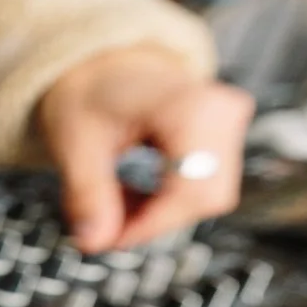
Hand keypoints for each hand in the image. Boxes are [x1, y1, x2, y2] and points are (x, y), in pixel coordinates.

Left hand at [40, 45, 250, 252]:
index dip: (150, 225)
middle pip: (204, 198)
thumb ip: (87, 194)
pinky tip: (134, 187)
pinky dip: (168, 198)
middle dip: (153, 220)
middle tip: (106, 222)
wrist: (110, 65)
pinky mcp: (229, 136)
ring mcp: (232, 123)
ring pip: (208, 196)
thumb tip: (94, 241)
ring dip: (159, 211)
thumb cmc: (92, 93)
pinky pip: (208, 185)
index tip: (110, 239)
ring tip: (115, 197)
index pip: (190, 190)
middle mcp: (224, 112)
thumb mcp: (75, 143)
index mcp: (190, 106)